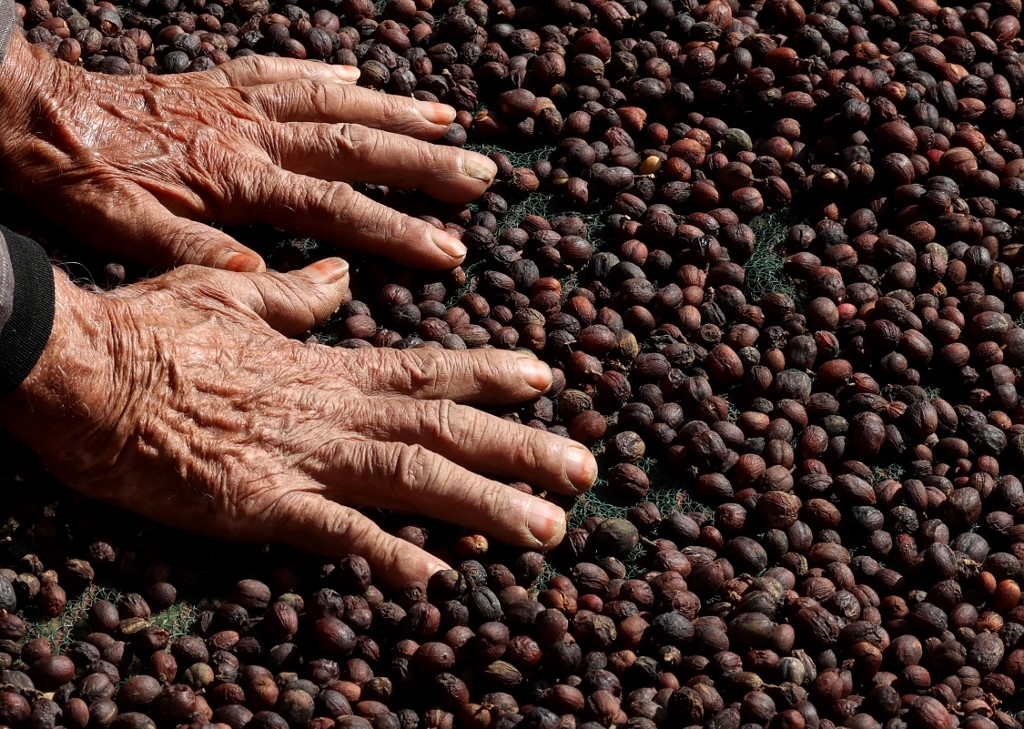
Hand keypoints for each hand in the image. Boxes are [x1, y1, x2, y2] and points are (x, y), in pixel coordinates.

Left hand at [0, 34, 495, 271]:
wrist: (26, 111)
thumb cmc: (77, 178)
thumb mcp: (127, 234)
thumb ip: (198, 258)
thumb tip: (266, 281)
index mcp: (235, 180)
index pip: (334, 208)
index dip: (396, 230)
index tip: (450, 249)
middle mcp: (250, 134)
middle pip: (353, 147)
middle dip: (422, 164)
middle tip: (479, 176)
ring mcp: (237, 104)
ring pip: (332, 103)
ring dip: (393, 114)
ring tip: (446, 122)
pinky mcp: (217, 85)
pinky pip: (282, 72)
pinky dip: (326, 73)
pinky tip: (360, 76)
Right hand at [0, 263, 596, 585]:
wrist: (79, 368)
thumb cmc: (148, 329)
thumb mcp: (229, 294)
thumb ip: (295, 297)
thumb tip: (339, 277)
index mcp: (325, 367)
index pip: (426, 369)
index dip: (491, 374)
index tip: (546, 379)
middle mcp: (330, 412)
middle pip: (444, 428)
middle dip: (521, 450)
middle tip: (585, 471)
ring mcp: (302, 459)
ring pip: (414, 478)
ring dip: (485, 505)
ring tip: (546, 529)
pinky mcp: (260, 504)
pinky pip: (337, 534)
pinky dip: (387, 554)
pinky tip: (435, 579)